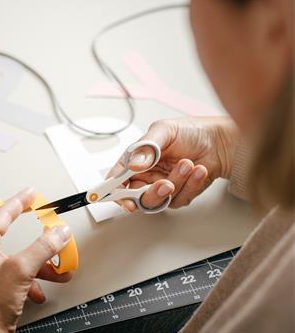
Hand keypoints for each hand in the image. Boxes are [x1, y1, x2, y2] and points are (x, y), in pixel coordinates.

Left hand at [0, 187, 72, 332]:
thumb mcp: (22, 270)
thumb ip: (44, 247)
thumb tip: (58, 232)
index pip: (1, 213)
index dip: (19, 201)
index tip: (31, 193)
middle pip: (6, 233)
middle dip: (30, 233)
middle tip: (39, 219)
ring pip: (13, 257)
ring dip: (35, 262)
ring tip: (54, 270)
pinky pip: (11, 274)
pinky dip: (27, 278)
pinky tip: (37, 290)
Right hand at [107, 116, 238, 210]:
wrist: (218, 141)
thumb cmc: (189, 132)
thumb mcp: (164, 131)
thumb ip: (145, 148)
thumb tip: (132, 165)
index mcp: (135, 160)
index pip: (117, 179)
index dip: (115, 191)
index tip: (124, 198)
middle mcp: (146, 176)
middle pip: (136, 197)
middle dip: (152, 193)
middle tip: (165, 184)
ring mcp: (161, 187)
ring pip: (158, 200)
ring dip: (176, 183)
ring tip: (188, 165)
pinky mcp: (179, 194)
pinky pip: (179, 199)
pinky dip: (191, 184)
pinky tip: (198, 170)